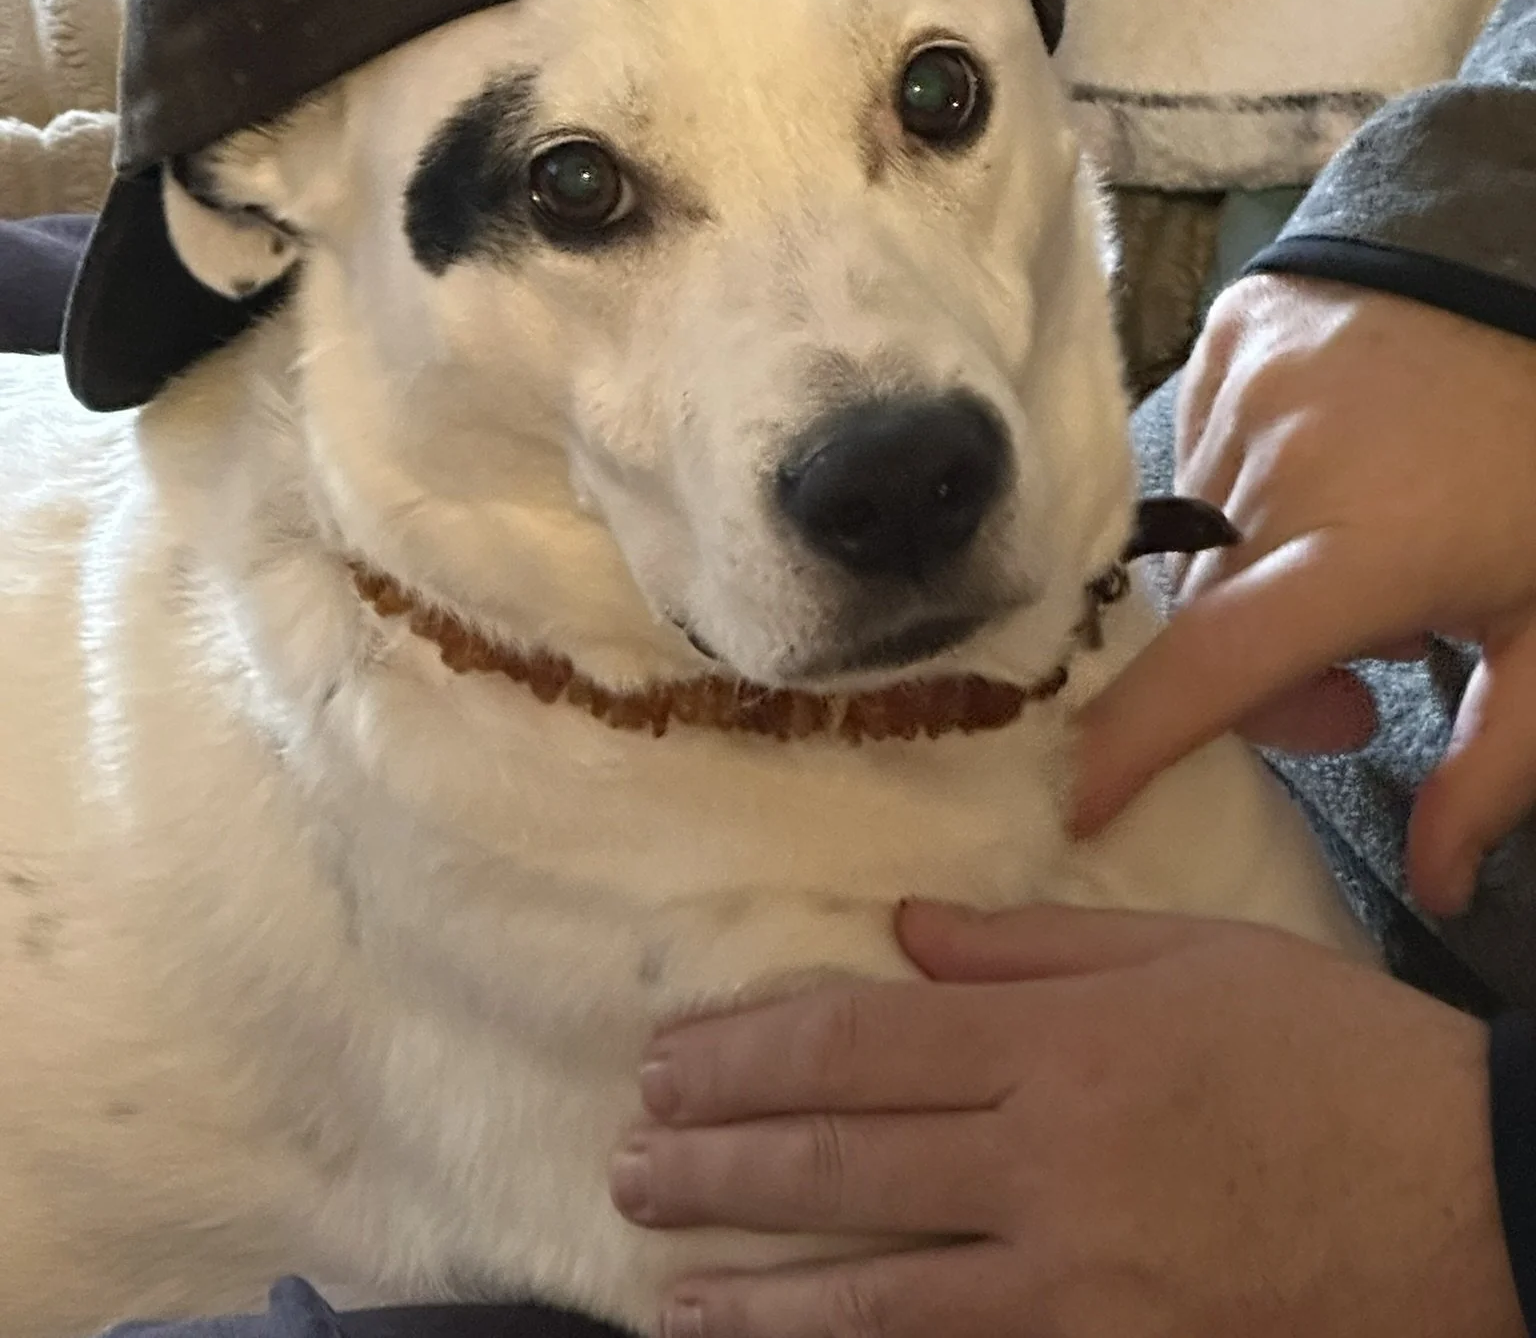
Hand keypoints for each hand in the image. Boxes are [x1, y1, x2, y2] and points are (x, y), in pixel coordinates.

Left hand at [610, 901, 1519, 1337]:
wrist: (1468, 1197)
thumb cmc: (1328, 1053)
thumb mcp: (1188, 956)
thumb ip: (1032, 946)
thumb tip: (905, 931)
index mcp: (1058, 1042)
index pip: (858, 1044)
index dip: (747, 1054)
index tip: (668, 1058)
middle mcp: (1044, 1162)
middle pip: (841, 1165)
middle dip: (718, 1164)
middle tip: (631, 1160)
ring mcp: (1073, 1282)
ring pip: (872, 1292)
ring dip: (753, 1290)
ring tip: (664, 1282)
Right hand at [1071, 274, 1535, 912]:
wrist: (1527, 274)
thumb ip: (1497, 766)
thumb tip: (1439, 889)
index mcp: (1368, 548)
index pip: (1222, 662)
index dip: (1140, 739)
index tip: (1077, 799)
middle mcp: (1280, 466)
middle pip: (1206, 617)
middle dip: (1259, 675)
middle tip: (1353, 691)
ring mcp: (1241, 390)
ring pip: (1195, 540)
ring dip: (1246, 579)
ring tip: (1345, 560)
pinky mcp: (1222, 339)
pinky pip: (1191, 453)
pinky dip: (1237, 494)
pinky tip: (1316, 483)